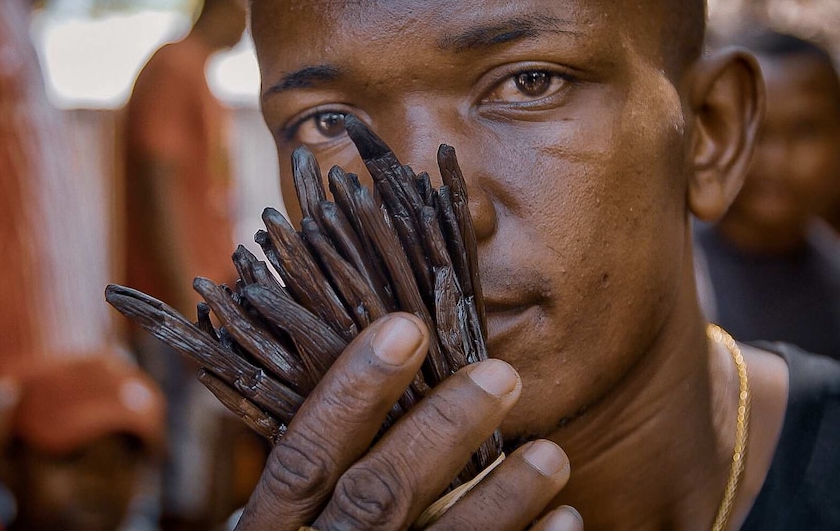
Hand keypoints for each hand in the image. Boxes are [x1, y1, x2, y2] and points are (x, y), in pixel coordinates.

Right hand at [235, 313, 579, 530]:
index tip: (406, 329)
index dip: (353, 390)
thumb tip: (350, 376)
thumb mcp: (275, 526)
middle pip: (378, 495)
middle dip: (442, 429)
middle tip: (501, 375)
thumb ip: (303, 476)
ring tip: (551, 454)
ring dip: (504, 497)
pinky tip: (565, 519)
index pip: (305, 457)